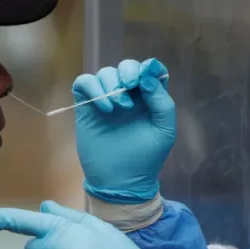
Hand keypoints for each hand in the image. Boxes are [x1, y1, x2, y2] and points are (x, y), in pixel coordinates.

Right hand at [73, 58, 175, 203]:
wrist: (120, 181)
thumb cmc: (146, 158)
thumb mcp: (164, 131)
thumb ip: (162, 103)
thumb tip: (147, 77)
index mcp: (149, 98)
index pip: (150, 70)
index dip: (148, 67)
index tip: (145, 77)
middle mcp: (128, 95)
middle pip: (126, 67)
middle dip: (128, 72)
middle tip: (130, 87)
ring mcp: (106, 99)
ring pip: (105, 73)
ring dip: (111, 84)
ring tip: (118, 107)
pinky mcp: (87, 107)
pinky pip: (84, 83)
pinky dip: (93, 88)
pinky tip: (104, 109)